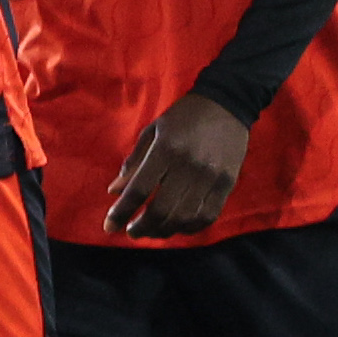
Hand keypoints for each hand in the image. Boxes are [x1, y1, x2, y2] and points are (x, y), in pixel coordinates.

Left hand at [105, 90, 252, 237]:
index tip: (109, 227)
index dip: (121, 212)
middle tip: (132, 232)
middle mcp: (188, 166)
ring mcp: (211, 177)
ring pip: (184, 217)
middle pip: (161, 210)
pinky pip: (208, 215)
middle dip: (142, 228)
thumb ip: (133, 162)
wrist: (227, 104)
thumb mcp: (152, 132)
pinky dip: (190, 228)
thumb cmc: (183, 117)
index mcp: (165, 150)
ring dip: (164, 231)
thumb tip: (114, 191)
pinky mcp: (228, 183)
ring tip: (152, 232)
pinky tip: (177, 227)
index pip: (138, 190)